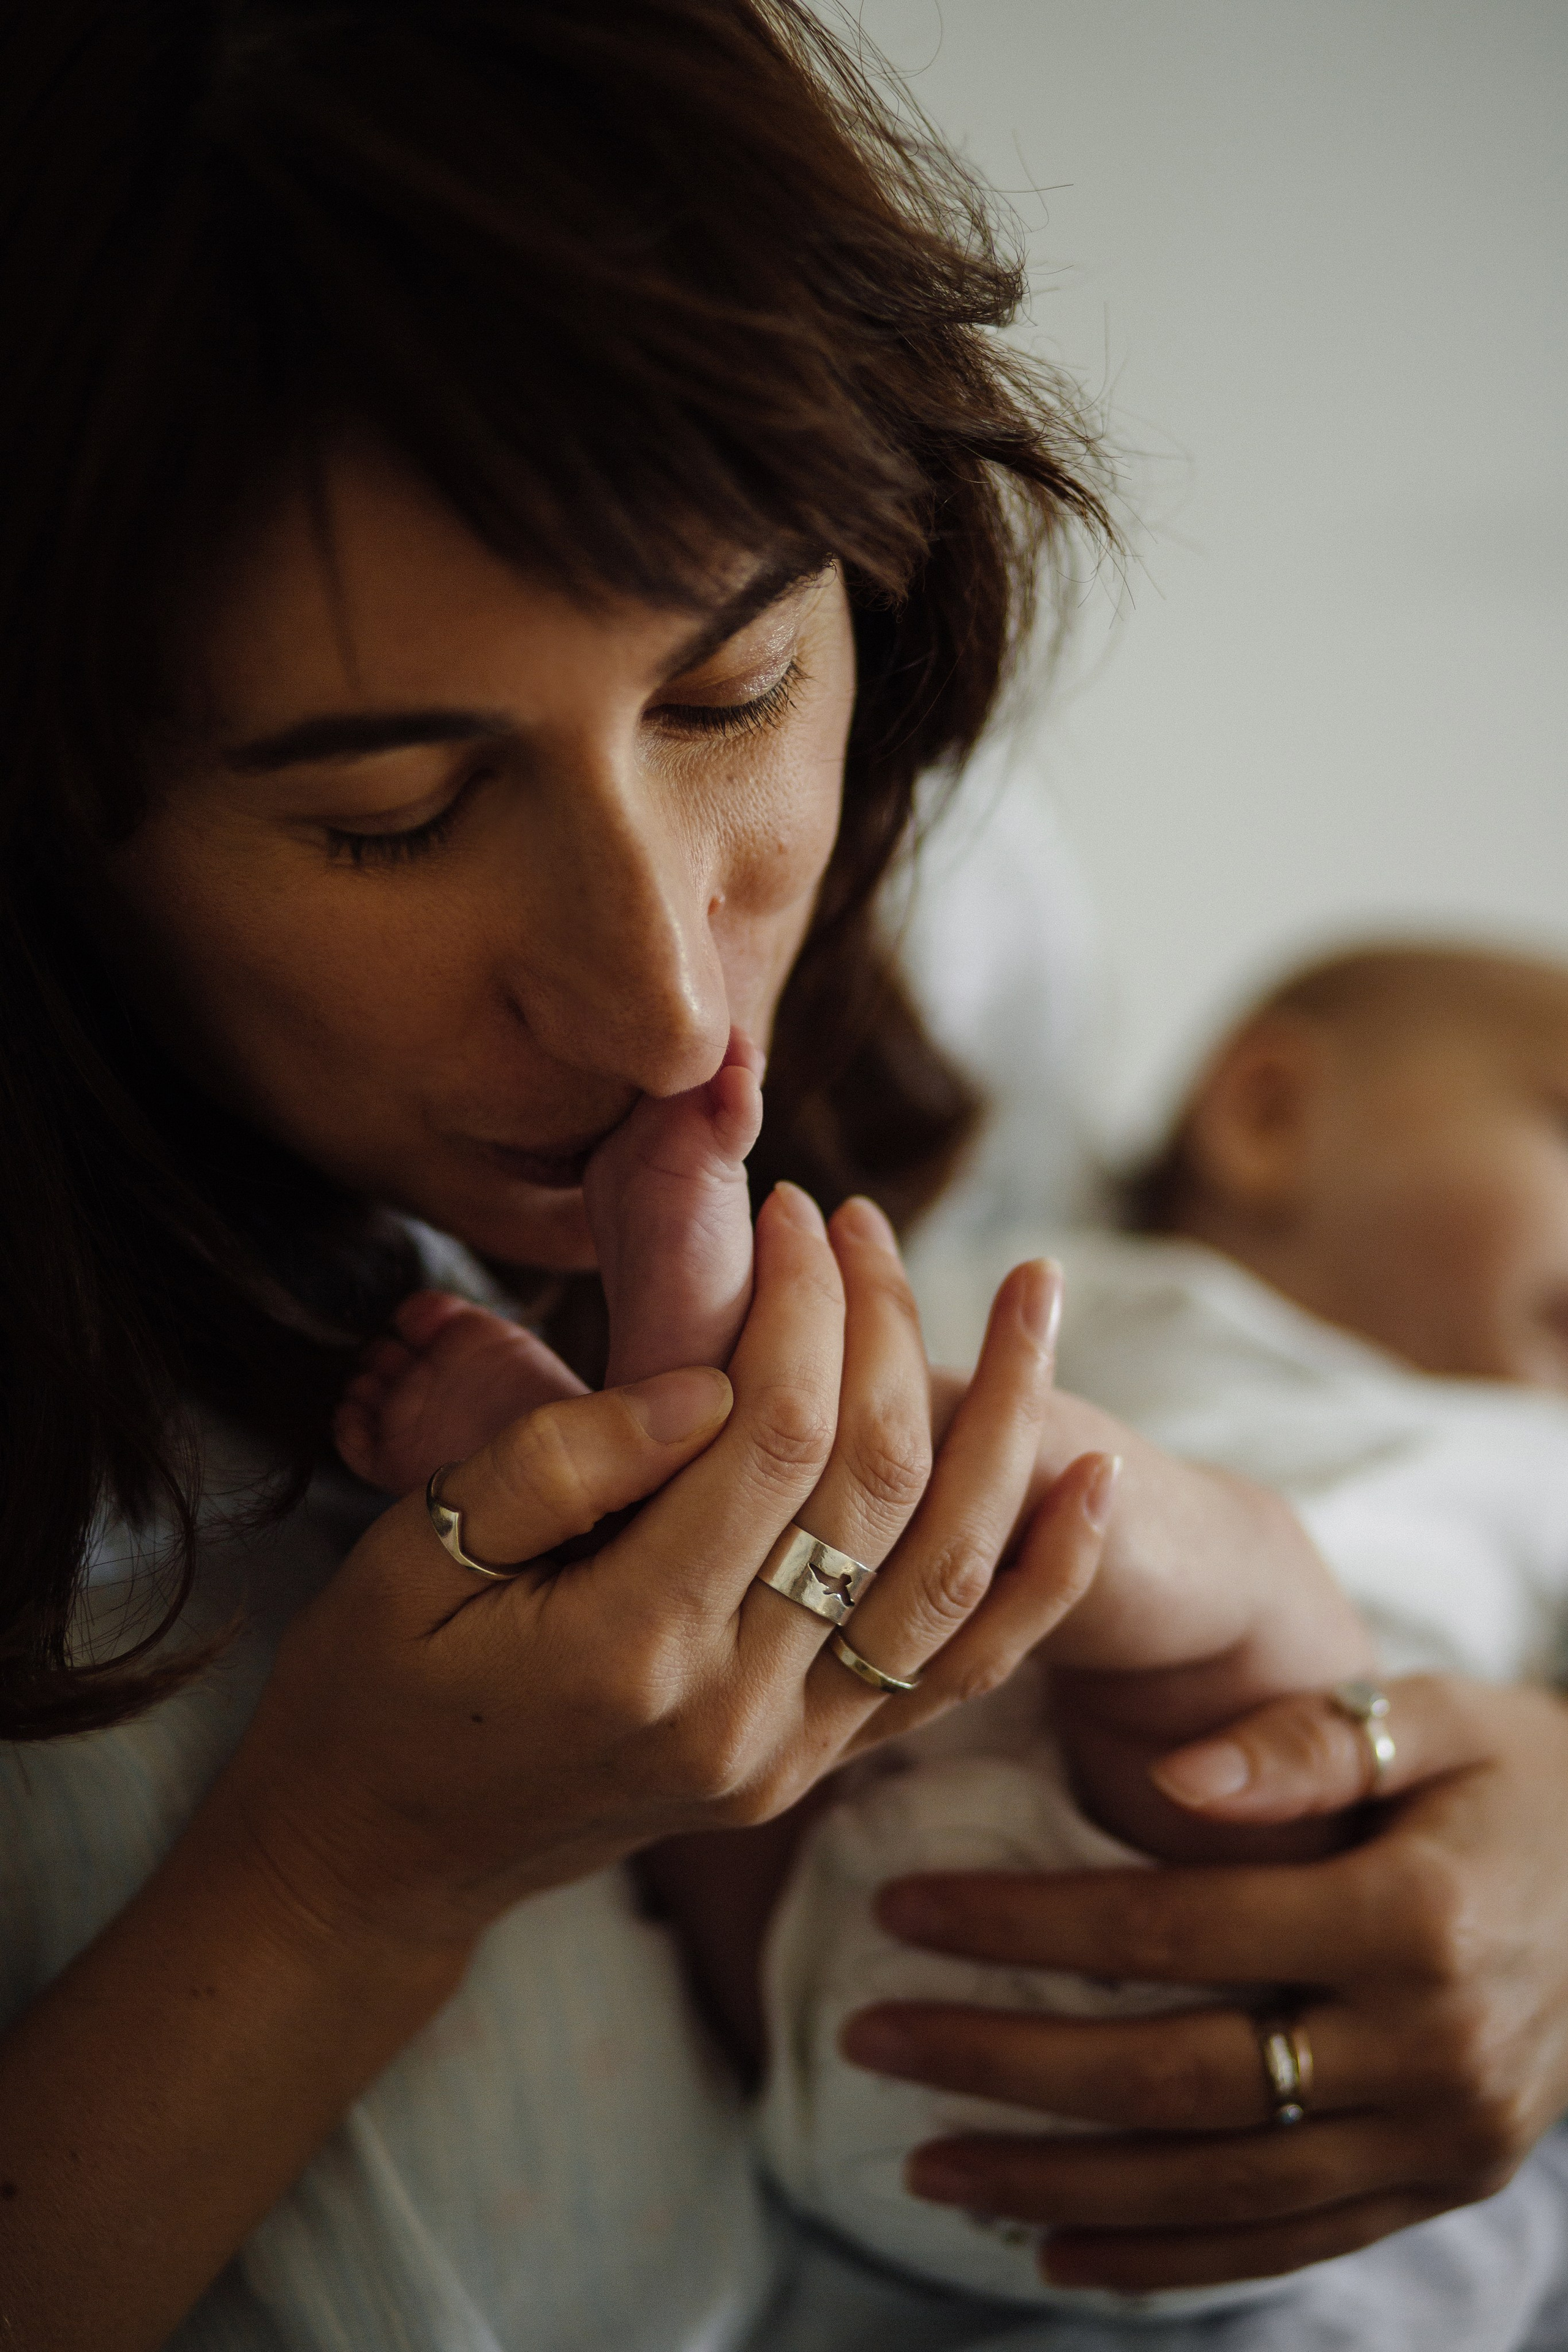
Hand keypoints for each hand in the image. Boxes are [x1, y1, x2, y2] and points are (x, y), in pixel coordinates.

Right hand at [223, 1187, 1106, 1957]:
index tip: (793, 1211)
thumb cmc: (374, 1686)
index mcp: (630, 1651)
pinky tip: (1096, 1482)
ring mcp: (790, 1755)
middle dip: (885, 1326)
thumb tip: (705, 1384)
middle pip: (873, 1487)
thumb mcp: (412, 1557)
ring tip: (1047, 1295)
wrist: (384, 1858)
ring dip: (1011, 1422)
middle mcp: (738, 1716)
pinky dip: (1042, 1579)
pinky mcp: (815, 1768)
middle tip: (865, 1219)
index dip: (797, 1307)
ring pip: (951, 1574)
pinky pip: (959, 1671)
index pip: (769, 1440)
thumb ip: (556, 1466)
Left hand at [842, 1675, 1567, 2291]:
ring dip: (1057, 2183)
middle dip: (1006, 2065)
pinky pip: (1286, 2242)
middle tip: (868, 2039)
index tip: (899, 1910)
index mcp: (1414, 1917)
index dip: (1026, 1926)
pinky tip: (1056, 2251)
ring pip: (1216, 2186)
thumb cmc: (1522, 1776)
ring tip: (923, 2163)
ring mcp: (1440, 2139)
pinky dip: (1167, 2258)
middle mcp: (1429, 2049)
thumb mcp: (1435, 1719)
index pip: (1175, 1933)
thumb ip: (1307, 1743)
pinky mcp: (1443, 2186)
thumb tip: (1175, 1773)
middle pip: (1176, 2078)